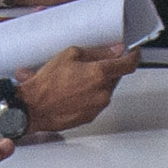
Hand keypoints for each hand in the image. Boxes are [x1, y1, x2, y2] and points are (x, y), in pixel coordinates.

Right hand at [12, 43, 129, 133]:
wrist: (33, 107)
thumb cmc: (46, 83)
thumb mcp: (70, 55)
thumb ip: (98, 52)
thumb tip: (115, 50)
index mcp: (99, 74)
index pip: (129, 64)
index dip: (133, 56)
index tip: (132, 52)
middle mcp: (102, 92)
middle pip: (116, 76)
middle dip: (108, 69)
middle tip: (90, 65)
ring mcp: (98, 106)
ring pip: (106, 90)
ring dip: (98, 83)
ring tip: (76, 80)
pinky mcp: (91, 116)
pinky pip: (97, 102)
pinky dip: (90, 95)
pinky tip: (74, 92)